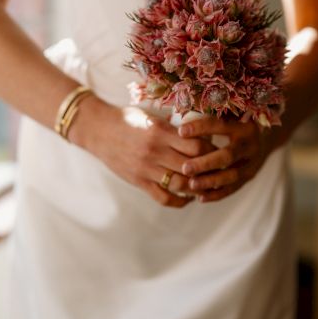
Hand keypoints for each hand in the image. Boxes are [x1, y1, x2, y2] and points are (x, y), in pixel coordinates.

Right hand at [69, 95, 216, 207]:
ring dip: (198, 187)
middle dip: (209, 169)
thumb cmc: (128, 119)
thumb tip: (202, 134)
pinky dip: (180, 201)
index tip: (218, 150)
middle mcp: (155, 151)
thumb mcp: (152, 117)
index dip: (211, 149)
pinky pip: (164, 197)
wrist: (98, 130)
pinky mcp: (139, 181)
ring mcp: (146, 168)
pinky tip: (188, 198)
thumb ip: (174, 128)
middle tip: (219, 169)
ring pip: (181, 184)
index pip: (196, 145)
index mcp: (161, 131)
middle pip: (193, 165)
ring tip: (207, 184)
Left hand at [178, 117, 279, 202]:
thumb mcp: (230, 116)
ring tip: (191, 184)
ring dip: (210, 181)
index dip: (201, 128)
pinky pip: (233, 188)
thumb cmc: (237, 122)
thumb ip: (209, 118)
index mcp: (243, 125)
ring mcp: (252, 162)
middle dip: (205, 163)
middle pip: (227, 155)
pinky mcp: (250, 176)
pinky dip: (217, 194)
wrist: (266, 137)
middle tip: (185, 168)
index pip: (221, 125)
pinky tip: (201, 198)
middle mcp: (250, 144)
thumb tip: (179, 117)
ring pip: (231, 175)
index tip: (180, 131)